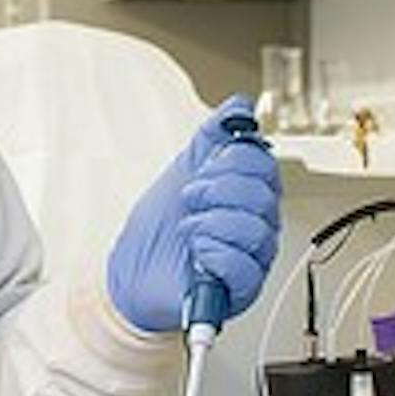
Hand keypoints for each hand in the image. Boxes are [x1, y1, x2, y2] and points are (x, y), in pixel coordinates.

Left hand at [107, 94, 281, 332]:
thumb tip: (238, 105)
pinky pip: (245, 267)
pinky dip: (214, 254)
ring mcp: (252, 259)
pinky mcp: (241, 290)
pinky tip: (197, 253)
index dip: (231, 162)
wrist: (129, 274)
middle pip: (264, 195)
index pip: (264, 166)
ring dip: (210, 223)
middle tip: (190, 199)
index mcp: (247, 198)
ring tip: (187, 229)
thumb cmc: (157, 231)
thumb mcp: (182, 173)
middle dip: (216, 191)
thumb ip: (211, 139)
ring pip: (256, 230)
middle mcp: (256, 227)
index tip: (201, 172)